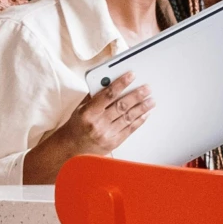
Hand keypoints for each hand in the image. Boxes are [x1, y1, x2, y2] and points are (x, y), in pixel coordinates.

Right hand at [21, 71, 153, 183]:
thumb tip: (112, 81)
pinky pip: (130, 129)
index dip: (121, 83)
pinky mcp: (113, 143)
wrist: (71, 147)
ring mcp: (106, 135)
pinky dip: (139, 120)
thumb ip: (95, 95)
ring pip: (128, 118)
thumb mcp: (81, 108)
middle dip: (136, 96)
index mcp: (88, 113)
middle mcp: (98, 124)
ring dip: (142, 108)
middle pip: (121, 106)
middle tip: (147, 88)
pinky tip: (145, 113)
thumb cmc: (77, 125)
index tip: (132, 75)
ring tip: (151, 100)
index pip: (108, 95)